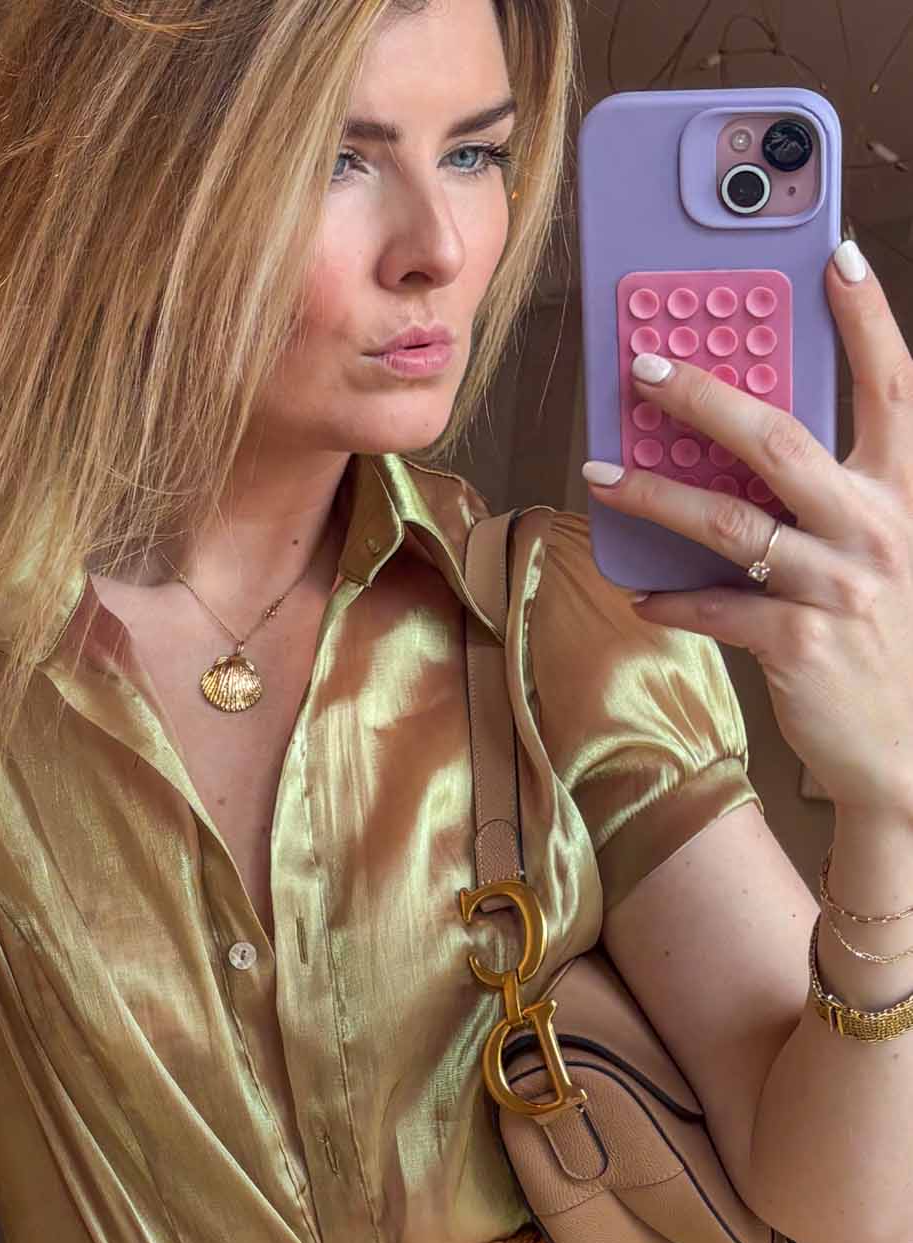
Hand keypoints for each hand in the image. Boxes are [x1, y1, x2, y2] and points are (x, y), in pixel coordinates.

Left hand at [583, 241, 912, 819]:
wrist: (911, 746)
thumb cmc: (887, 637)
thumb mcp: (881, 551)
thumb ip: (834, 498)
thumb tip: (748, 448)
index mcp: (905, 491)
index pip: (894, 384)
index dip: (867, 317)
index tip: (835, 255)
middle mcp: (878, 527)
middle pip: (780, 439)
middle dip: (703, 396)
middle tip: (643, 368)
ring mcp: (840, 585)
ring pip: (729, 523)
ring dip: (656, 495)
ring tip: (601, 476)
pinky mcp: (800, 643)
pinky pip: (716, 607)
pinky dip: (671, 598)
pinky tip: (640, 588)